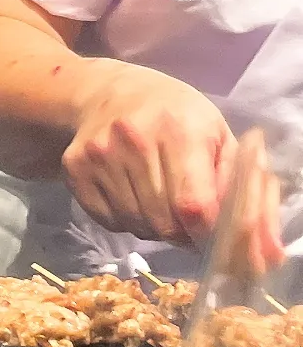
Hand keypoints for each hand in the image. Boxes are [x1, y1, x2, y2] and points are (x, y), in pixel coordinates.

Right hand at [62, 64, 235, 243]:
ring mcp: (100, 155)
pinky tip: (131, 192)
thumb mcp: (222, 141)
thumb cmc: (178, 116)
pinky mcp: (75, 169)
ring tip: (159, 196)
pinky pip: (110, 221)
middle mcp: (135, 140)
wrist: (106, 91)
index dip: (209, 234)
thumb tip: (271, 255)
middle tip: (189, 211)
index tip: (216, 235)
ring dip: (157, 225)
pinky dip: (128, 219)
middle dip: (185, 231)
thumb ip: (252, 197)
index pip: (195, 207)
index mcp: (180, 129)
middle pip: (166, 224)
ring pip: (138, 227)